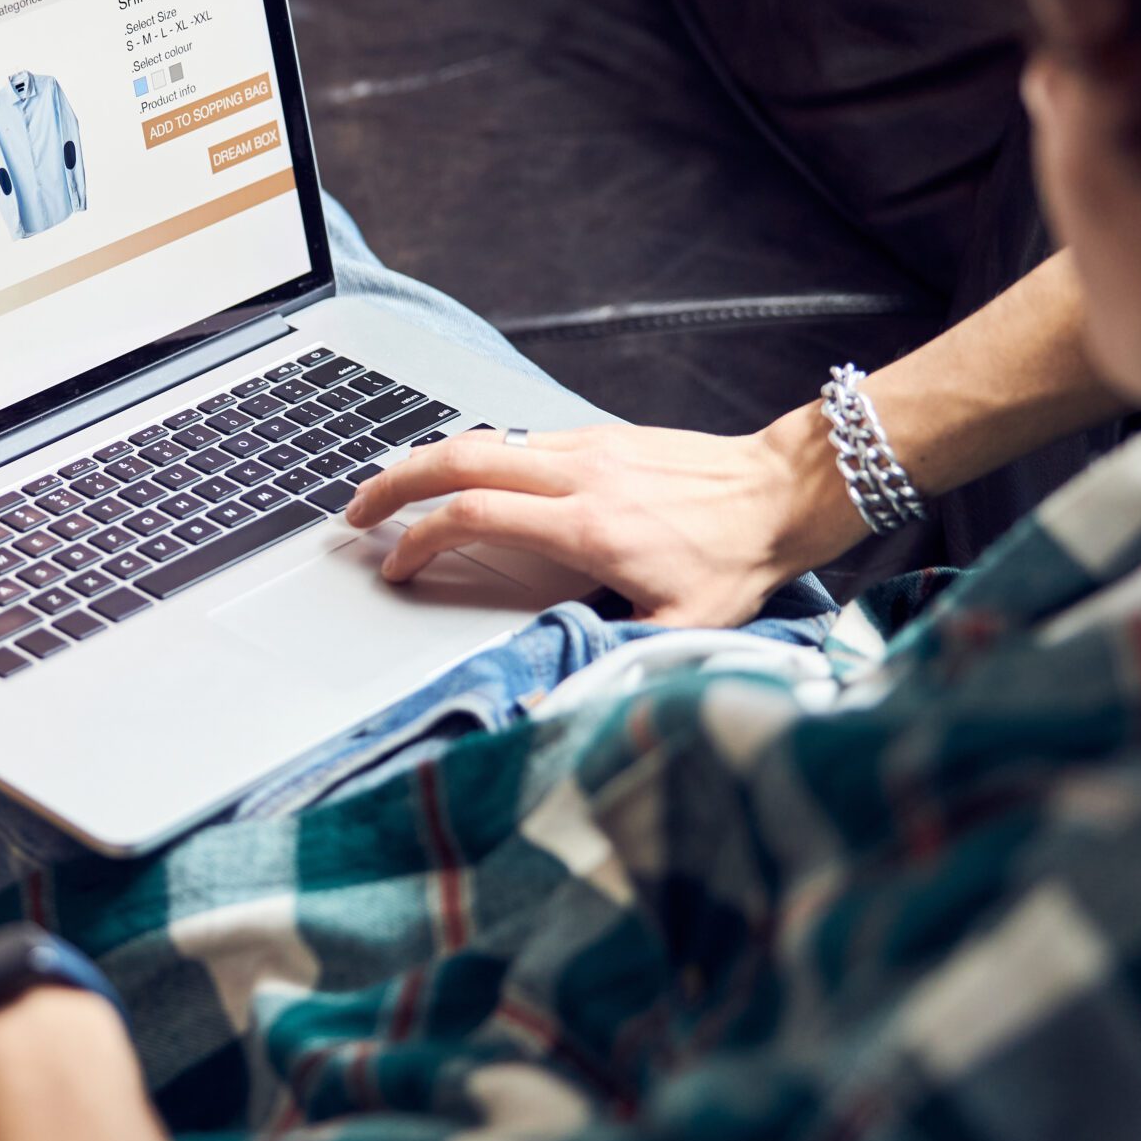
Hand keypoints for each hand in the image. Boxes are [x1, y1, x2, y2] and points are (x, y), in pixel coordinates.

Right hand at [339, 414, 856, 626]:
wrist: (786, 492)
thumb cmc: (738, 563)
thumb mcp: (681, 629)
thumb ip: (613, 653)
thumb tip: (554, 704)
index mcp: (587, 526)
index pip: (474, 516)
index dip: (420, 541)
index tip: (396, 569)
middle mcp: (578, 475)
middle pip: (458, 458)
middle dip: (393, 482)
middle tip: (354, 511)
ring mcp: (586, 447)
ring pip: (482, 439)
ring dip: (426, 463)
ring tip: (391, 493)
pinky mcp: (597, 435)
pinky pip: (517, 438)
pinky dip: (472, 455)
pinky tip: (460, 479)